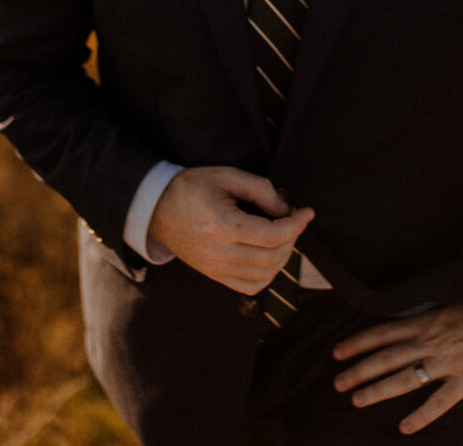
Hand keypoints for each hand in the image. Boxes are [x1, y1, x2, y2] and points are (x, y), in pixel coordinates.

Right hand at [147, 166, 313, 294]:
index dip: (297, 224)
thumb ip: (259, 189)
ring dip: (282, 257)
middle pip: (272, 257)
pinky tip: (269, 255)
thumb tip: (285, 209)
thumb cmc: (190, 187)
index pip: (272, 235)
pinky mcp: (213, 275)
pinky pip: (249, 286)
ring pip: (264, 275)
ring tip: (283, 236)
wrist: (156, 208)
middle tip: (293, 220)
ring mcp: (214, 268)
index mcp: (221, 225)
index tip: (307, 212)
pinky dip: (267, 275)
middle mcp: (218, 252)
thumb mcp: (226, 175)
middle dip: (292, 239)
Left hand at [332, 293, 462, 432]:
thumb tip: (400, 333)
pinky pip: (439, 401)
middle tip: (336, 384)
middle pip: (385, 358)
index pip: (381, 333)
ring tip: (356, 401)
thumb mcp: (442, 309)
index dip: (356, 343)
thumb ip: (422, 323)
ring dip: (378, 389)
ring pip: (404, 378)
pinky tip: (404, 427)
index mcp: (422, 324)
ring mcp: (445, 362)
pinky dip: (421, 415)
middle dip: (358, 370)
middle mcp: (427, 342)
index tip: (336, 353)